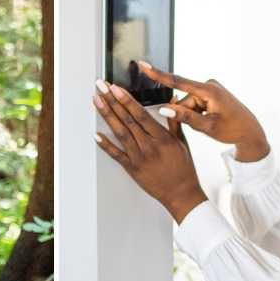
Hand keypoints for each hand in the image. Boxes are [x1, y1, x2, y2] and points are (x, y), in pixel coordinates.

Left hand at [93, 80, 208, 222]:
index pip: (140, 114)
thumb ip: (174, 121)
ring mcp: (139, 158)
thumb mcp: (181, 142)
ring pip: (120, 133)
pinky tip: (96, 134)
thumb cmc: (183, 168)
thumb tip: (172, 101)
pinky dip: (105, 144)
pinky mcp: (132, 169)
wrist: (180, 193)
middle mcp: (149, 146)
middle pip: (127, 120)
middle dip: (112, 101)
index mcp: (162, 137)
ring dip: (107, 116)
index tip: (116, 88)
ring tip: (96, 102)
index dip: (126, 100)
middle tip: (100, 87)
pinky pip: (116, 155)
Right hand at [137, 61, 270, 161]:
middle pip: (183, 100)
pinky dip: (197, 114)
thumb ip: (185, 117)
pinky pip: (195, 104)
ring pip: (188, 104)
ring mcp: (210, 88)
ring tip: (210, 123)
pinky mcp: (210, 93)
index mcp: (209, 90)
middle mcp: (209, 85)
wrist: (250, 132)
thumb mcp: (208, 126)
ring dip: (193, 116)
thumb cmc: (233, 130)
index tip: (144, 65)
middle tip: (204, 125)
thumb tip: (165, 109)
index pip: (178, 82)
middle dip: (187, 114)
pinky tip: (211, 119)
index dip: (158, 75)